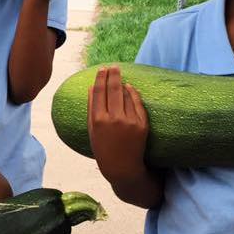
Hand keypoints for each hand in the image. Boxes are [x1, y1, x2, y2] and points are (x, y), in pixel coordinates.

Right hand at [88, 66, 149, 182]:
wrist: (122, 167)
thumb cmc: (103, 149)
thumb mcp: (92, 130)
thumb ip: (92, 108)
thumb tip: (92, 87)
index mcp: (99, 120)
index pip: (99, 93)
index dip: (101, 79)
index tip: (102, 69)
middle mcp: (114, 119)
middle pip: (113, 89)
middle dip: (113, 75)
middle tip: (113, 66)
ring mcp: (129, 121)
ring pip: (125, 95)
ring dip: (122, 83)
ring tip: (119, 75)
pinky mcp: (142, 124)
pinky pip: (137, 103)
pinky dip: (133, 93)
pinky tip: (129, 87)